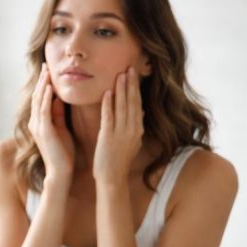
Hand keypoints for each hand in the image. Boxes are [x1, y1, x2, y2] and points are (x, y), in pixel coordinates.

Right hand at [27, 63, 73, 184]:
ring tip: (47, 71)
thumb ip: (58, 114)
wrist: (61, 172)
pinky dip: (45, 98)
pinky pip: (43, 110)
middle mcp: (35, 123)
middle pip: (37, 96)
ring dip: (42, 85)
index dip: (43, 84)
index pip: (40, 99)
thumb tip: (58, 98)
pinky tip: (49, 88)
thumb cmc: (63, 154)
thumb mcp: (61, 129)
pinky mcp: (43, 131)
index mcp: (40, 123)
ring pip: (38, 101)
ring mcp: (38, 127)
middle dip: (41, 80)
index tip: (49, 70)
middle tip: (46, 64)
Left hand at [94, 67, 143, 185]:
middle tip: (130, 67)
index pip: (137, 104)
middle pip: (132, 102)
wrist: (112, 178)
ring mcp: (121, 133)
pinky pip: (109, 117)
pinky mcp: (108, 137)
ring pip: (122, 107)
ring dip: (121, 90)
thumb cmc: (118, 161)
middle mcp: (132, 129)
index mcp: (137, 130)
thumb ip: (134, 127)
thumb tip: (138, 112)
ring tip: (120, 74)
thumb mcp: (131, 142)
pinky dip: (109, 104)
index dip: (136, 88)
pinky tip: (107, 92)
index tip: (135, 74)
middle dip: (131, 84)